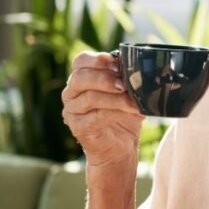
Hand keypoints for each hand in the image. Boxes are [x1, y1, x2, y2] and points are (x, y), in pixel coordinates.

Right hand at [62, 51, 144, 169]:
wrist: (120, 148)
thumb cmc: (123, 117)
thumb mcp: (126, 94)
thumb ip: (125, 79)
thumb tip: (137, 69)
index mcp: (80, 79)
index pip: (81, 61)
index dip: (98, 60)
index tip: (118, 64)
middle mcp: (71, 93)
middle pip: (81, 77)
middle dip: (105, 78)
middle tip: (124, 84)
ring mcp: (72, 111)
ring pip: (91, 98)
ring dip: (116, 98)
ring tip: (134, 102)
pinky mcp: (79, 128)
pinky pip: (97, 116)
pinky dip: (118, 113)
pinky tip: (133, 113)